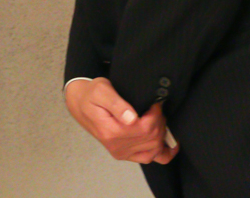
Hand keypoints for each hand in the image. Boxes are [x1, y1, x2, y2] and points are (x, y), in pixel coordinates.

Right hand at [64, 78, 178, 164]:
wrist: (80, 103)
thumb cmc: (91, 94)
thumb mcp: (101, 91)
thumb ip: (116, 104)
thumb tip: (131, 118)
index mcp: (111, 132)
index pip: (145, 128)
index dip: (155, 115)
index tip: (155, 102)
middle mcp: (117, 147)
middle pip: (152, 138)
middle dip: (159, 122)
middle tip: (156, 107)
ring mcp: (121, 153)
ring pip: (154, 149)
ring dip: (161, 133)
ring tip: (157, 118)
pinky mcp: (125, 154)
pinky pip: (149, 158)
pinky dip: (162, 152)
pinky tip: (169, 144)